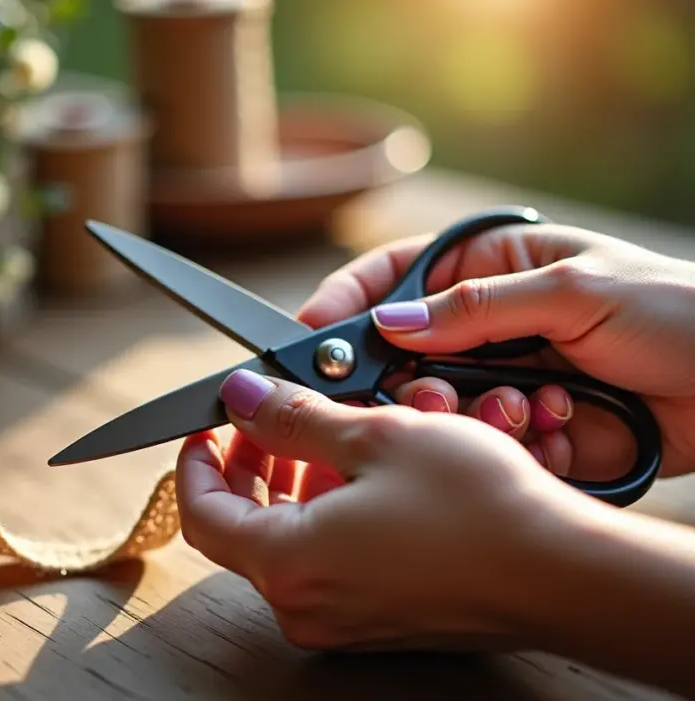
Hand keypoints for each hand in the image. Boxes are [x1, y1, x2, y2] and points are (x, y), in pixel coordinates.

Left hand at [176, 371, 604, 650]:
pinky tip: (362, 477)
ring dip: (290, 487)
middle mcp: (305, 605)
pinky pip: (326, 564)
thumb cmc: (476, 507)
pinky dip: (325, 516)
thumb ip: (293, 417)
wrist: (565, 573)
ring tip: (325, 436)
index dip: (195, 462)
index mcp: (287, 562)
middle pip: (240, 529)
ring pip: (285, 544)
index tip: (208, 424)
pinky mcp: (378, 621)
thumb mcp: (375, 437)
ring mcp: (342, 621)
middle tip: (268, 418)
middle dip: (247, 466)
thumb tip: (240, 396)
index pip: (201, 512)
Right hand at [299, 221, 694, 480]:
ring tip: (530, 411)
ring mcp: (506, 383)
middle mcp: (489, 328)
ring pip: (440, 412)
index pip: (394, 278)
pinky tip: (562, 430)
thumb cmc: (679, 312)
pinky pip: (486, 448)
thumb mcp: (576, 289)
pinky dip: (517, 446)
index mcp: (493, 270)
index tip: (312, 338)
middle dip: (413, 385)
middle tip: (431, 400)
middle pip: (403, 358)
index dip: (348, 305)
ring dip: (477, 419)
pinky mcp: (529, 434)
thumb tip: (389, 325)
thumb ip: (476, 308)